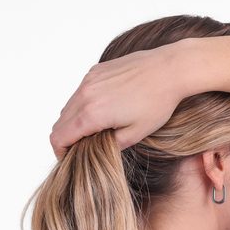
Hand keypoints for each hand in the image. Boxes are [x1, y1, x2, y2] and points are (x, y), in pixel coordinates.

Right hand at [49, 43, 184, 160]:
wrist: (170, 69)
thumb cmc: (157, 103)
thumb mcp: (135, 134)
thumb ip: (109, 146)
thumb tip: (94, 151)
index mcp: (92, 114)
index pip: (59, 137)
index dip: (61, 153)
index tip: (70, 160)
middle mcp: (85, 94)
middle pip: (60, 123)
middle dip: (66, 139)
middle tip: (82, 149)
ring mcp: (89, 80)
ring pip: (67, 107)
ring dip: (73, 122)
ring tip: (93, 132)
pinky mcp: (95, 71)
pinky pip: (79, 93)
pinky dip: (82, 106)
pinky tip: (101, 112)